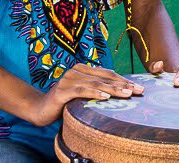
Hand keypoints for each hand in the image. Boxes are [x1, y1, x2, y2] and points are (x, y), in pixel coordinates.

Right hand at [26, 64, 143, 126]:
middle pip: (105, 78)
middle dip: (124, 84)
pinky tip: (105, 97)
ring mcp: (69, 79)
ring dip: (113, 89)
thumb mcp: (83, 94)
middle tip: (139, 90)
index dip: (124, 80)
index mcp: (83, 69)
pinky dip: (94, 93)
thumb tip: (120, 92)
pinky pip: (82, 91)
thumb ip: (96, 89)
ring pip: (96, 83)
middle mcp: (76, 71)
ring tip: (127, 94)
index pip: (108, 74)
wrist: (39, 109)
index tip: (140, 87)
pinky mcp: (62, 90)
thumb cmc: (64, 102)